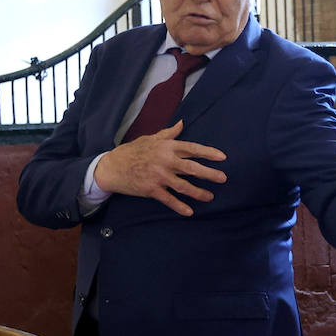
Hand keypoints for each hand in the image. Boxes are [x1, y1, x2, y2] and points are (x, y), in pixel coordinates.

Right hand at [94, 121, 226, 215]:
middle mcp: (164, 161)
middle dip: (209, 174)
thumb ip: (168, 134)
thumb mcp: (150, 139)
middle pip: (192, 168)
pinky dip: (180, 206)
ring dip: (199, 192)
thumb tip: (182, 123)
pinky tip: (190, 211)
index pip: (191, 148)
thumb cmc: (132, 151)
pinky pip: (169, 199)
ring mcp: (158, 176)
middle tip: (223, 178)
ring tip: (210, 197)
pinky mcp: (151, 189)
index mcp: (166, 146)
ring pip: (184, 186)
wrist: (112, 167)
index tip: (222, 157)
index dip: (208, 153)